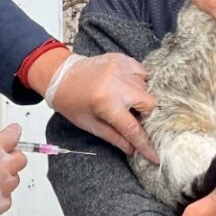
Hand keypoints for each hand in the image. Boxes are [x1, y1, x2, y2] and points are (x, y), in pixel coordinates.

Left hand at [41, 52, 158, 162]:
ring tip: (124, 101)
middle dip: (145, 115)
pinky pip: (141, 73)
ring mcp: (121, 68)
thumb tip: (133, 150)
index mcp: (106, 102)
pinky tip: (124, 88)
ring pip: (147, 88)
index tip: (155, 157)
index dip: (145, 145)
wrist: (60, 75)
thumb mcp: (90, 124)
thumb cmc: (71, 102)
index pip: (133, 128)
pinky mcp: (122, 59)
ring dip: (140, 98)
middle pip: (149, 104)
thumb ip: (114, 137)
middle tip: (131, 118)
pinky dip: (137, 83)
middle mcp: (117, 83)